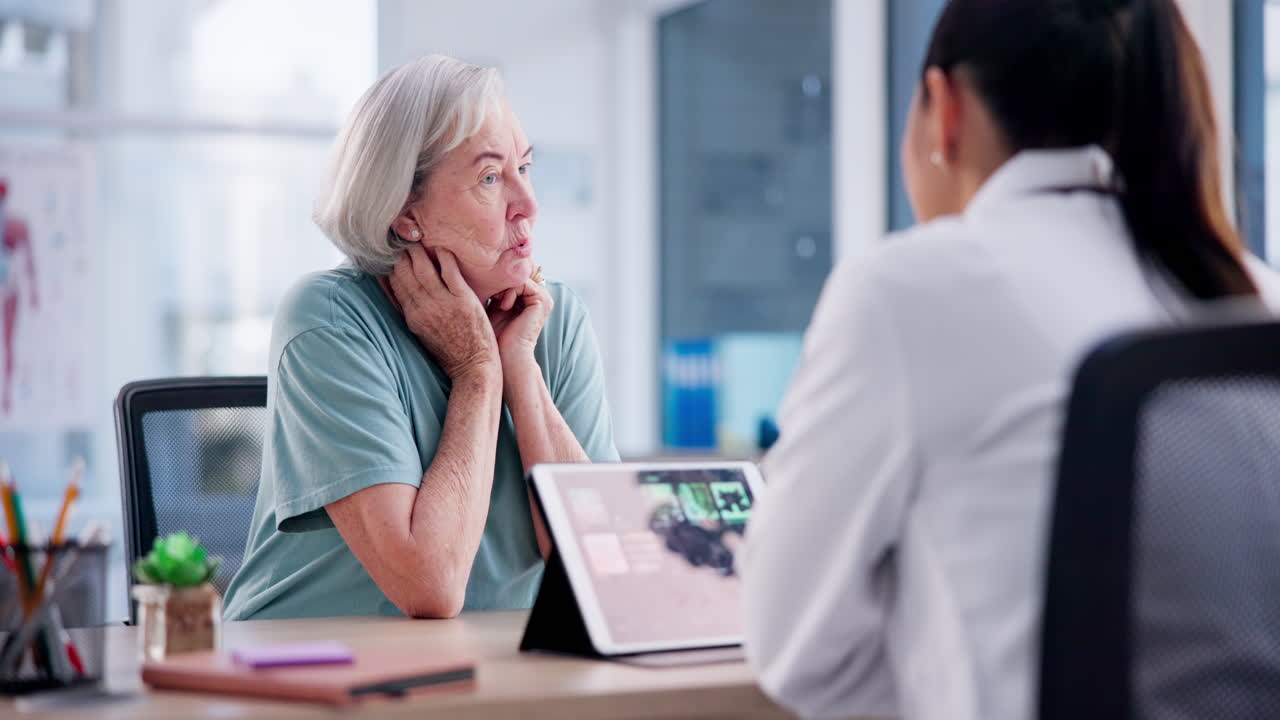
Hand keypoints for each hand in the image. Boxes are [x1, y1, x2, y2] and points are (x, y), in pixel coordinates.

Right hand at [387, 245, 498, 379]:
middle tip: (402, 237)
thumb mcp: (421, 332)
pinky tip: (441, 246)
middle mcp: (423, 307)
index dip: (390, 263)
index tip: (391, 250)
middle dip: (401, 252)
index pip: (394, 282)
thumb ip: (408, 310)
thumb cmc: (448, 350)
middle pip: (405, 272)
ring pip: (423, 268)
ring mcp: (442, 302)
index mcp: (412, 315)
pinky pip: (449, 270)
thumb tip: (393, 289)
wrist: (473, 366)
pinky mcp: (463, 299)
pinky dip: (443, 255)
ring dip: (419, 250)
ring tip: (418, 238)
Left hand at [487, 277, 553, 368]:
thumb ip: (493, 289)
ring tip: (496, 302)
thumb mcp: (491, 307)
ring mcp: (543, 298)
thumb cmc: (494, 337)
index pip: (512, 274)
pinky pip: (522, 282)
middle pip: (515, 272)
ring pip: (517, 276)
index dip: (496, 277)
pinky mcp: (542, 301)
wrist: (505, 358)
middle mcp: (539, 296)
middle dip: (499, 280)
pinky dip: (509, 291)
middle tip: (490, 296)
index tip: (484, 290)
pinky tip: (503, 306)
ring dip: (502, 286)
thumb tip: (480, 268)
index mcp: (529, 297)